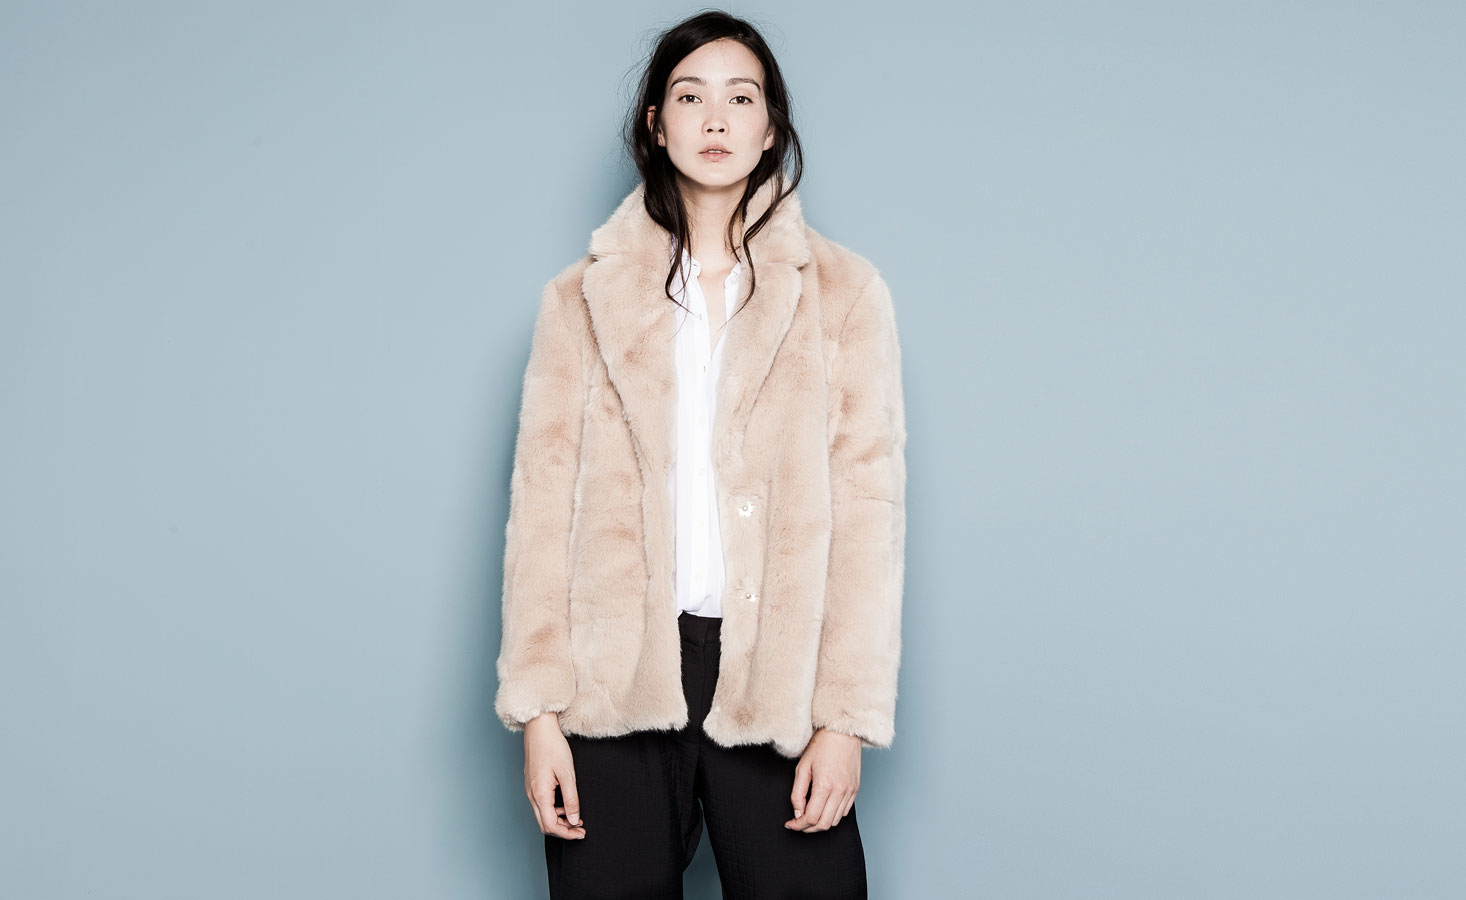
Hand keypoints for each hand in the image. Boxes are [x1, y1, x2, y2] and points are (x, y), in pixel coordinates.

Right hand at [523, 712, 585, 838]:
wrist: (539, 728)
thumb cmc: (553, 747)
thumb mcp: (568, 774)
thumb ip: (572, 799)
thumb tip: (574, 820)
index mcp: (540, 794)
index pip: (551, 826)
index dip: (567, 834)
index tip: (580, 833)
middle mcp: (532, 795)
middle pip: (545, 824)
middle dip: (563, 830)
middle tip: (580, 830)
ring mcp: (530, 790)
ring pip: (543, 815)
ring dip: (560, 820)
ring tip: (577, 817)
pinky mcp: (532, 784)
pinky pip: (542, 805)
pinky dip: (555, 810)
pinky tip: (567, 805)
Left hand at [785, 727, 861, 831]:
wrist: (843, 732)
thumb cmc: (821, 746)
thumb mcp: (802, 767)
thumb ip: (797, 793)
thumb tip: (797, 813)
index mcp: (824, 786)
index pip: (811, 818)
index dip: (798, 825)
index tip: (790, 824)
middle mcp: (839, 791)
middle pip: (824, 824)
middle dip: (808, 829)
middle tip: (798, 824)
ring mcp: (850, 791)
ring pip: (835, 821)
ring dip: (821, 824)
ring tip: (809, 817)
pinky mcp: (855, 789)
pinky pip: (844, 812)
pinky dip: (833, 816)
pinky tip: (824, 809)